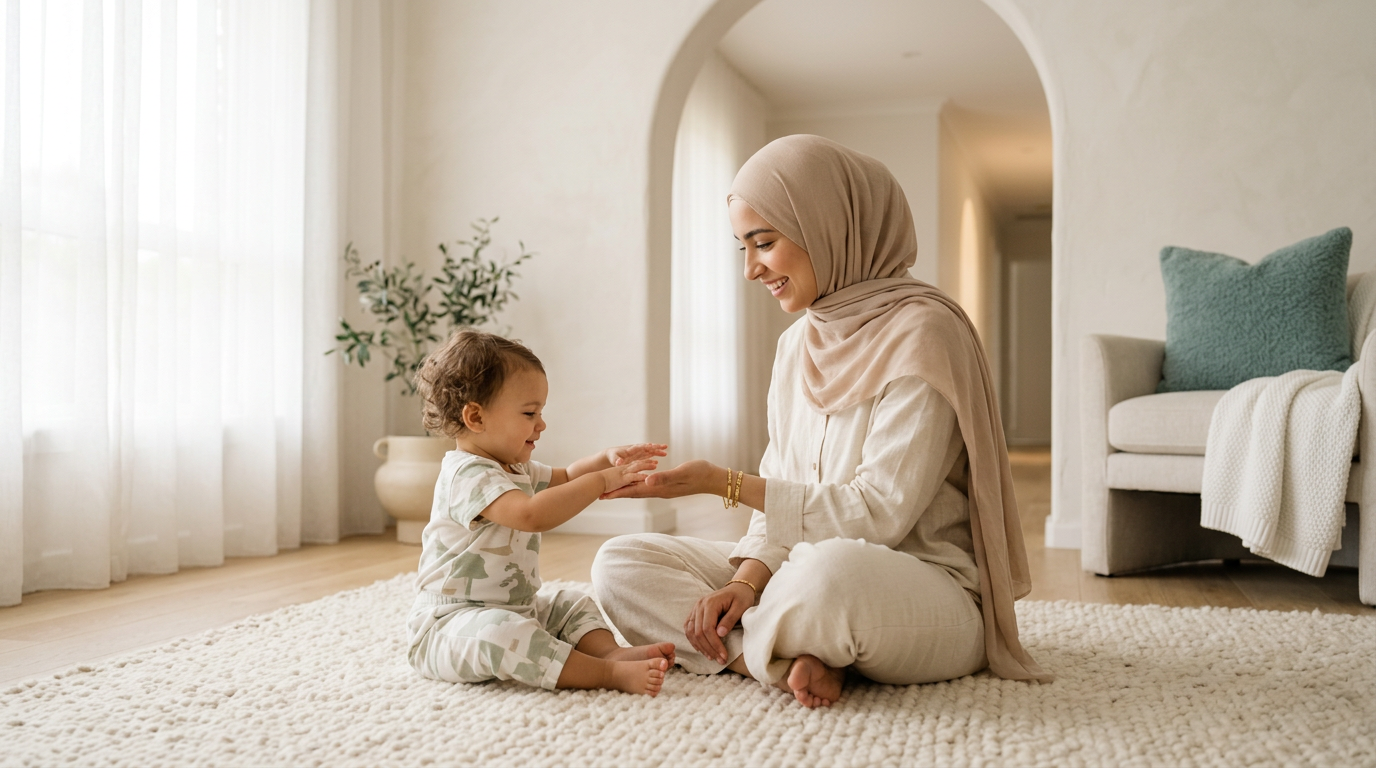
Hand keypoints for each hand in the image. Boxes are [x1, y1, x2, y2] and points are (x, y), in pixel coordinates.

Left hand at [600, 459, 717, 499]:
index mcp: (660, 488)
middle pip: (634, 493)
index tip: (603, 495)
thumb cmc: (700, 473)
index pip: (635, 491)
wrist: (713, 478)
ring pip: (640, 491)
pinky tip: (635, 484)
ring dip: (626, 491)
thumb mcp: (682, 472)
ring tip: (613, 491)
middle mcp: (660, 491)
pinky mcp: (668, 486)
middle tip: (601, 495)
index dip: (618, 492)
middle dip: (617, 494)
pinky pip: (648, 487)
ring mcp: (664, 489)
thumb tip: (646, 481)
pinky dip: (638, 486)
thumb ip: (664, 477)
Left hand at [605, 443, 667, 466]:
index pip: (639, 447)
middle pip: (647, 448)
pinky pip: (646, 458)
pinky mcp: (637, 458)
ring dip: (656, 452)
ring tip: (665, 453)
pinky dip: (651, 459)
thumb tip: (619, 462)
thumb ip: (616, 460)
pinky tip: (657, 462)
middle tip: (665, 447)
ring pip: (648, 452)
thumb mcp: (613, 458)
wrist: (609, 457)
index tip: (653, 446)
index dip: (646, 446)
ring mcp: (637, 454)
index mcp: (630, 449)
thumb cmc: (611, 457)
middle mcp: (635, 451)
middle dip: (655, 447)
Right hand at [684, 581, 755, 664]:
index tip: (724, 656)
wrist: (737, 588)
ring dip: (700, 647)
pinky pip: (689, 628)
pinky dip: (693, 640)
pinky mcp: (695, 613)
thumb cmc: (741, 597)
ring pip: (691, 632)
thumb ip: (730, 620)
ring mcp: (695, 608)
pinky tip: (702, 649)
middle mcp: (699, 605)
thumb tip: (720, 634)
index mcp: (710, 603)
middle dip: (709, 649)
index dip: (715, 645)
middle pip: (698, 632)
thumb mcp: (741, 607)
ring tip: (712, 657)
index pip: (707, 628)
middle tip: (720, 660)